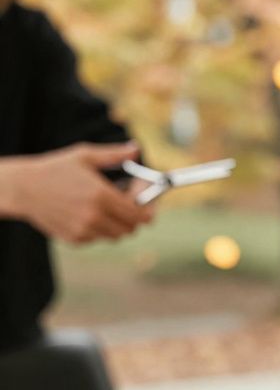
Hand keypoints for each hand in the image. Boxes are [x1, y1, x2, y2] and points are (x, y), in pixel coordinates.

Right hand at [8, 142, 154, 243]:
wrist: (23, 188)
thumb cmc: (55, 169)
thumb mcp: (84, 156)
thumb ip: (114, 155)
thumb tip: (135, 150)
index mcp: (102, 195)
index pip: (140, 215)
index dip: (147, 211)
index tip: (147, 205)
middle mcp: (95, 216)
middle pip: (130, 229)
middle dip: (132, 218)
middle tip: (126, 205)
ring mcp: (84, 230)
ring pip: (114, 236)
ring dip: (115, 224)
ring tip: (104, 208)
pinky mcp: (74, 239)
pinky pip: (96, 239)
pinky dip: (97, 230)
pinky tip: (86, 214)